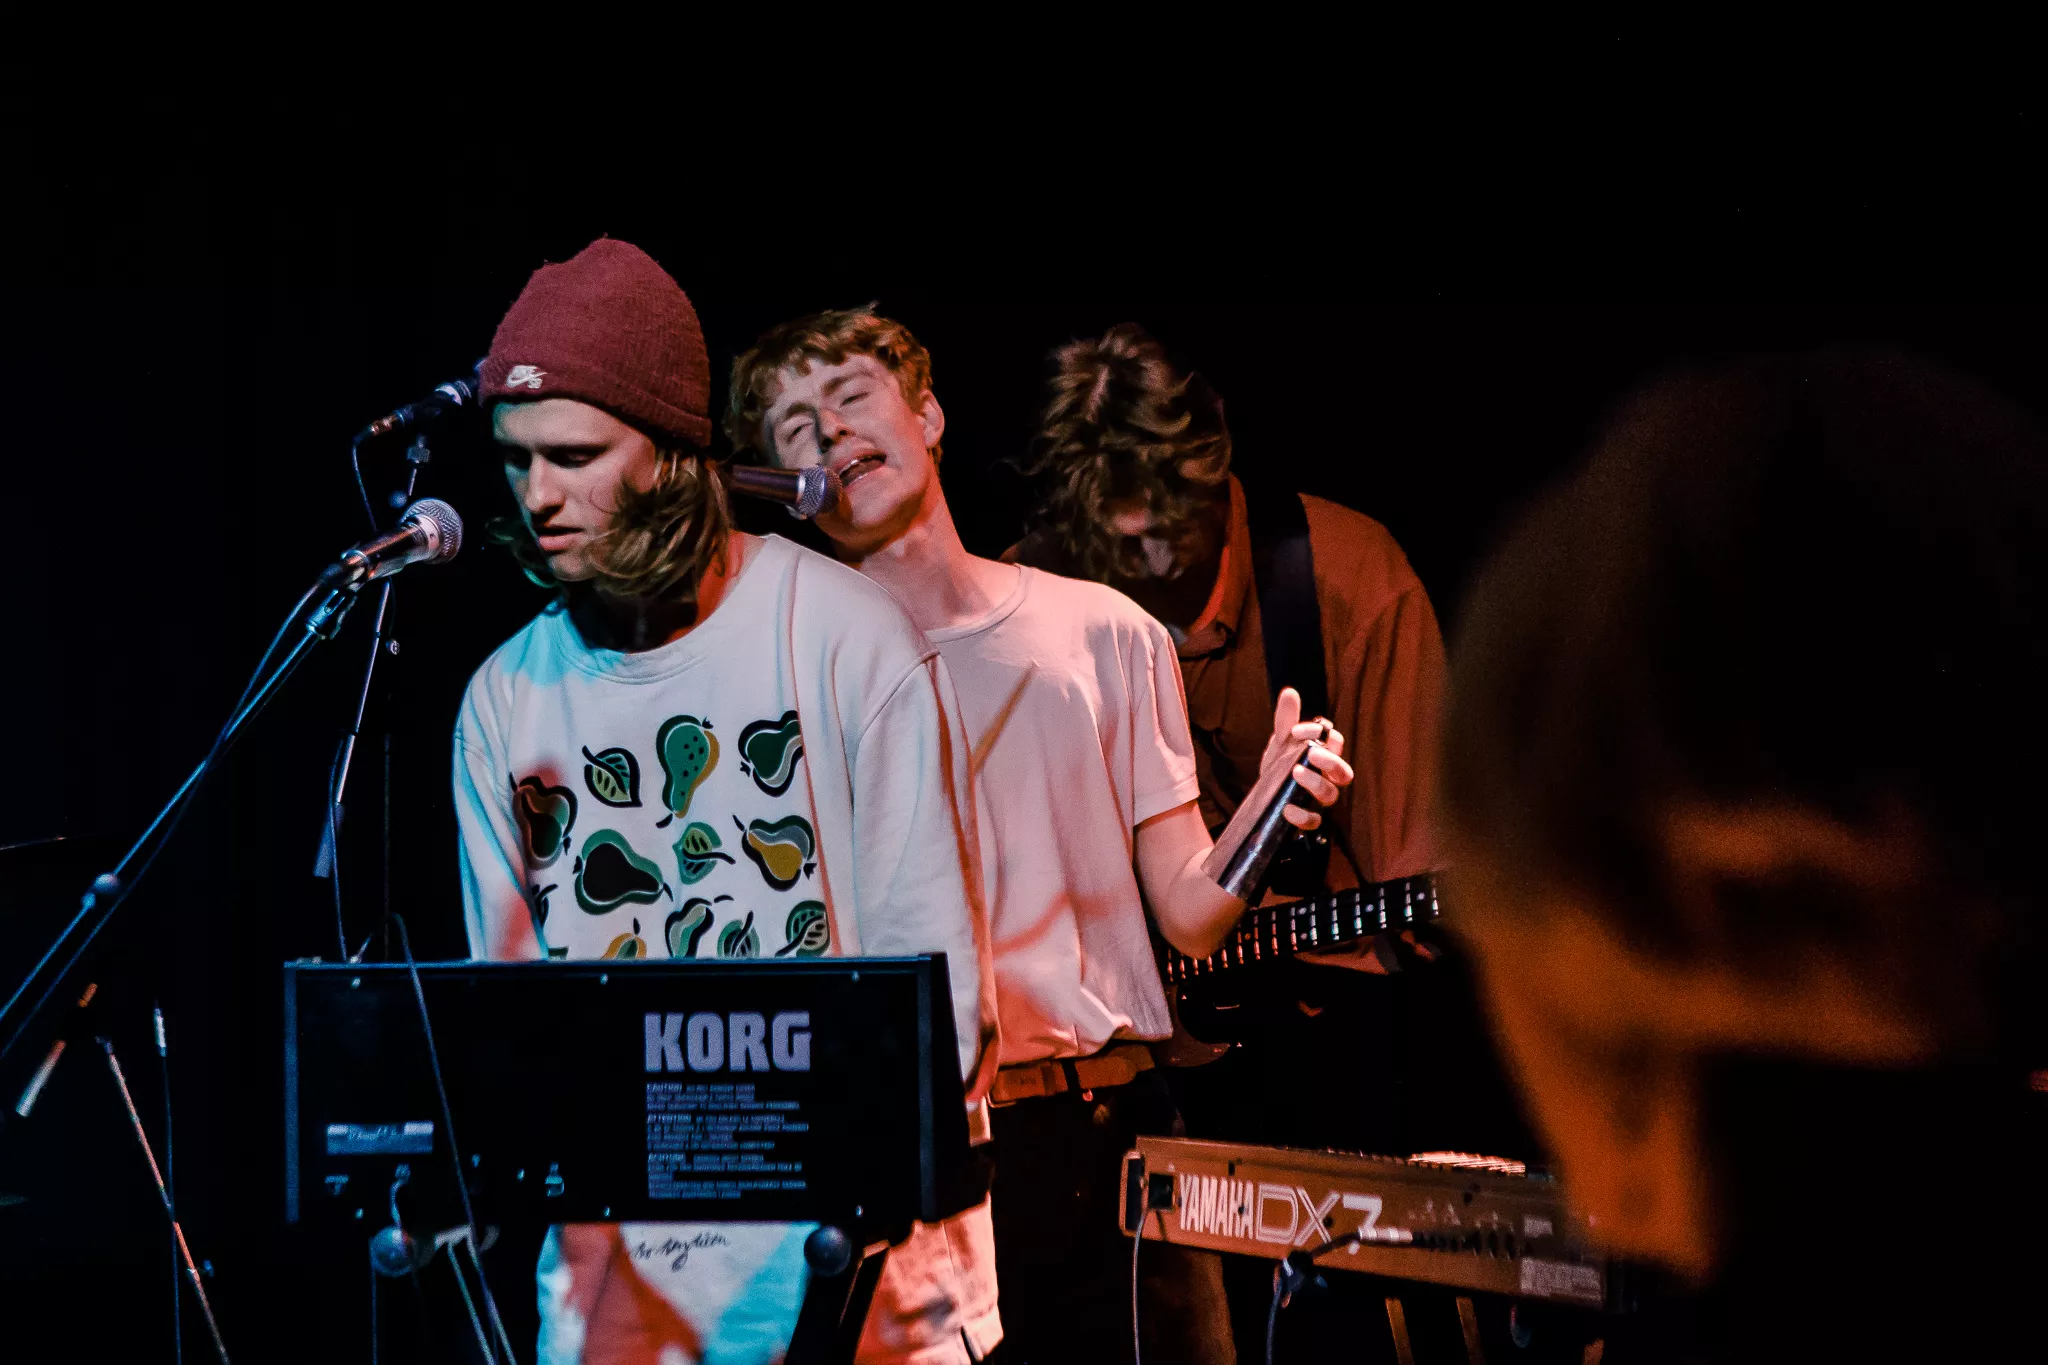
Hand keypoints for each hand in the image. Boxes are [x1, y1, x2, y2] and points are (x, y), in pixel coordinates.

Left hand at [1260, 687, 1353, 830]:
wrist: (1263, 795)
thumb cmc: (1280, 764)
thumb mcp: (1281, 741)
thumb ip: (1286, 719)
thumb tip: (1290, 692)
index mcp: (1325, 755)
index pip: (1334, 741)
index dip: (1320, 733)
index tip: (1296, 730)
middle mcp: (1327, 777)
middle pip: (1343, 772)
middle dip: (1330, 762)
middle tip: (1310, 753)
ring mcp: (1318, 799)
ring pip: (1331, 795)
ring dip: (1315, 783)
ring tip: (1296, 772)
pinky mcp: (1307, 817)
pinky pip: (1313, 820)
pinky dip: (1302, 815)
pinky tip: (1287, 807)